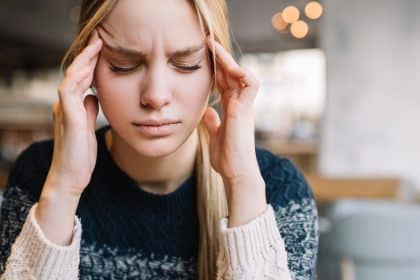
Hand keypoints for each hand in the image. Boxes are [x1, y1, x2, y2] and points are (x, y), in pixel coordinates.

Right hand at [45, 29, 101, 197]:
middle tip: (99, 38)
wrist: (71, 178)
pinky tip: (88, 69)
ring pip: (71, 78)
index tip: (102, 49)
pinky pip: (69, 92)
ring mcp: (64, 111)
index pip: (80, 79)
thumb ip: (88, 111)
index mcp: (72, 107)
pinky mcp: (68, 119)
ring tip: (95, 46)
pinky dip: (77, 78)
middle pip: (75, 74)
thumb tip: (93, 96)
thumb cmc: (80, 156)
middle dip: (87, 55)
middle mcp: (65, 106)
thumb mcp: (88, 129)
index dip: (90, 63)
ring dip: (83, 61)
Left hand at [202, 37, 266, 225]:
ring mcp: (244, 107)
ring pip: (242, 76)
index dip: (216, 68)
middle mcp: (239, 105)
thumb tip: (207, 112)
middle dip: (221, 57)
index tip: (204, 55)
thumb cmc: (228, 158)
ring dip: (230, 61)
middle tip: (207, 41)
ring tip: (216, 49)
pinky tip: (230, 68)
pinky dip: (243, 74)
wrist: (236, 173)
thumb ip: (213, 123)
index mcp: (231, 109)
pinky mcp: (245, 111)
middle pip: (232, 75)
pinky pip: (251, 85)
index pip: (225, 82)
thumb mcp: (215, 136)